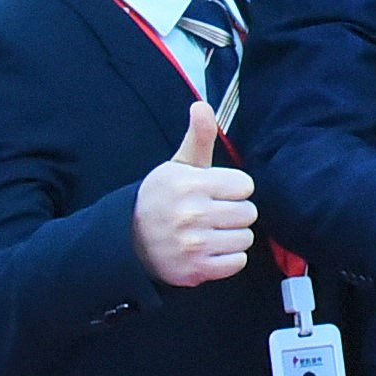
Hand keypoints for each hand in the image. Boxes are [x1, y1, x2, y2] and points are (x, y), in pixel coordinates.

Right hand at [134, 100, 260, 285]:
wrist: (126, 239)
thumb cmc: (160, 199)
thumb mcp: (177, 166)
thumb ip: (198, 137)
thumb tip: (202, 105)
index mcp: (189, 185)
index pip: (244, 185)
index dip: (233, 189)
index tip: (217, 192)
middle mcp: (191, 214)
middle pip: (249, 213)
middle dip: (234, 212)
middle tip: (213, 214)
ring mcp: (193, 245)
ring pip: (245, 238)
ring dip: (232, 236)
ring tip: (210, 231)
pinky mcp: (195, 270)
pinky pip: (237, 262)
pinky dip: (228, 258)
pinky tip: (210, 250)